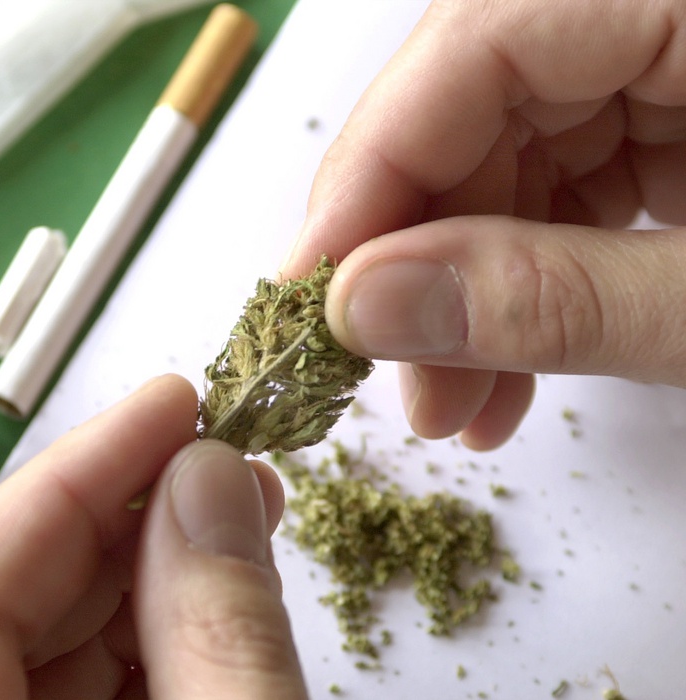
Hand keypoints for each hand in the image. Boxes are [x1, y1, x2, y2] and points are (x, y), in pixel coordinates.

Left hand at [0, 375, 306, 698]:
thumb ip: (219, 635)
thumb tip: (209, 480)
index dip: (70, 479)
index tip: (171, 406)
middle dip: (124, 519)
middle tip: (220, 458)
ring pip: (39, 654)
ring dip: (147, 581)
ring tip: (240, 520)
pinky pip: (67, 699)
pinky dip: (147, 650)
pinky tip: (218, 608)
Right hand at [282, 0, 685, 449]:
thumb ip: (557, 297)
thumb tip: (368, 306)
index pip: (477, 42)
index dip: (373, 168)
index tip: (311, 291)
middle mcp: (661, 13)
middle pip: (476, 105)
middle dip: (423, 258)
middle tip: (393, 377)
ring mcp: (668, 63)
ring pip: (509, 157)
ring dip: (468, 290)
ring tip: (456, 405)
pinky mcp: (674, 120)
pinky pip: (566, 186)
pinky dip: (530, 283)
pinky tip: (508, 370)